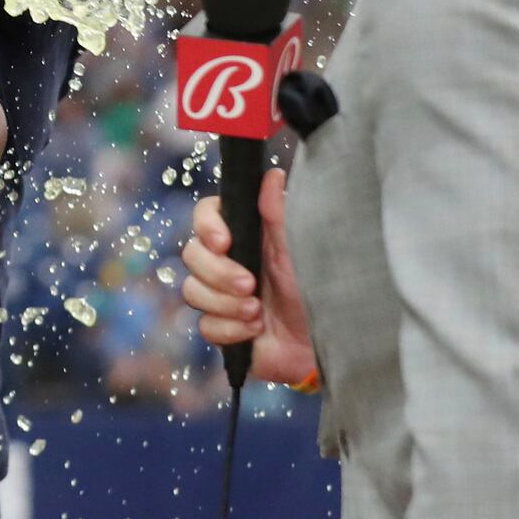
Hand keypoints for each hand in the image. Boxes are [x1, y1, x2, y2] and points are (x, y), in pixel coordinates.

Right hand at [179, 168, 317, 387]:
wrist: (326, 343)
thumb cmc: (320, 291)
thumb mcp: (300, 249)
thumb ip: (279, 214)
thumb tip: (272, 175)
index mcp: (245, 235)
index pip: (205, 215)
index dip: (206, 226)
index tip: (224, 241)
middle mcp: (228, 261)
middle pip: (192, 254)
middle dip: (219, 273)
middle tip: (250, 284)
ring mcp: (222, 295)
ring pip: (192, 290)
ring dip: (225, 303)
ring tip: (257, 311)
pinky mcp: (222, 327)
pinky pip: (205, 325)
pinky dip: (230, 328)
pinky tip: (254, 330)